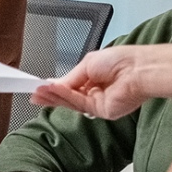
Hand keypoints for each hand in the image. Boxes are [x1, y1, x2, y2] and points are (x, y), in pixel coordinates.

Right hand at [31, 43, 171, 119]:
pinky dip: (64, 96)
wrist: (138, 69)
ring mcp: (98, 103)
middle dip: (50, 94)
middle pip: (68, 97)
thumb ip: (69, 78)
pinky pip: (79, 104)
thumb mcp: (87, 63)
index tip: (39, 86)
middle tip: (33, 93)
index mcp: (93, 77)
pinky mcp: (102, 112)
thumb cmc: (121, 60)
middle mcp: (95, 91)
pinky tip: (53, 90)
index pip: (70, 85)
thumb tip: (53, 84)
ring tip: (38, 92)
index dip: (54, 87)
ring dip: (53, 96)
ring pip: (71, 102)